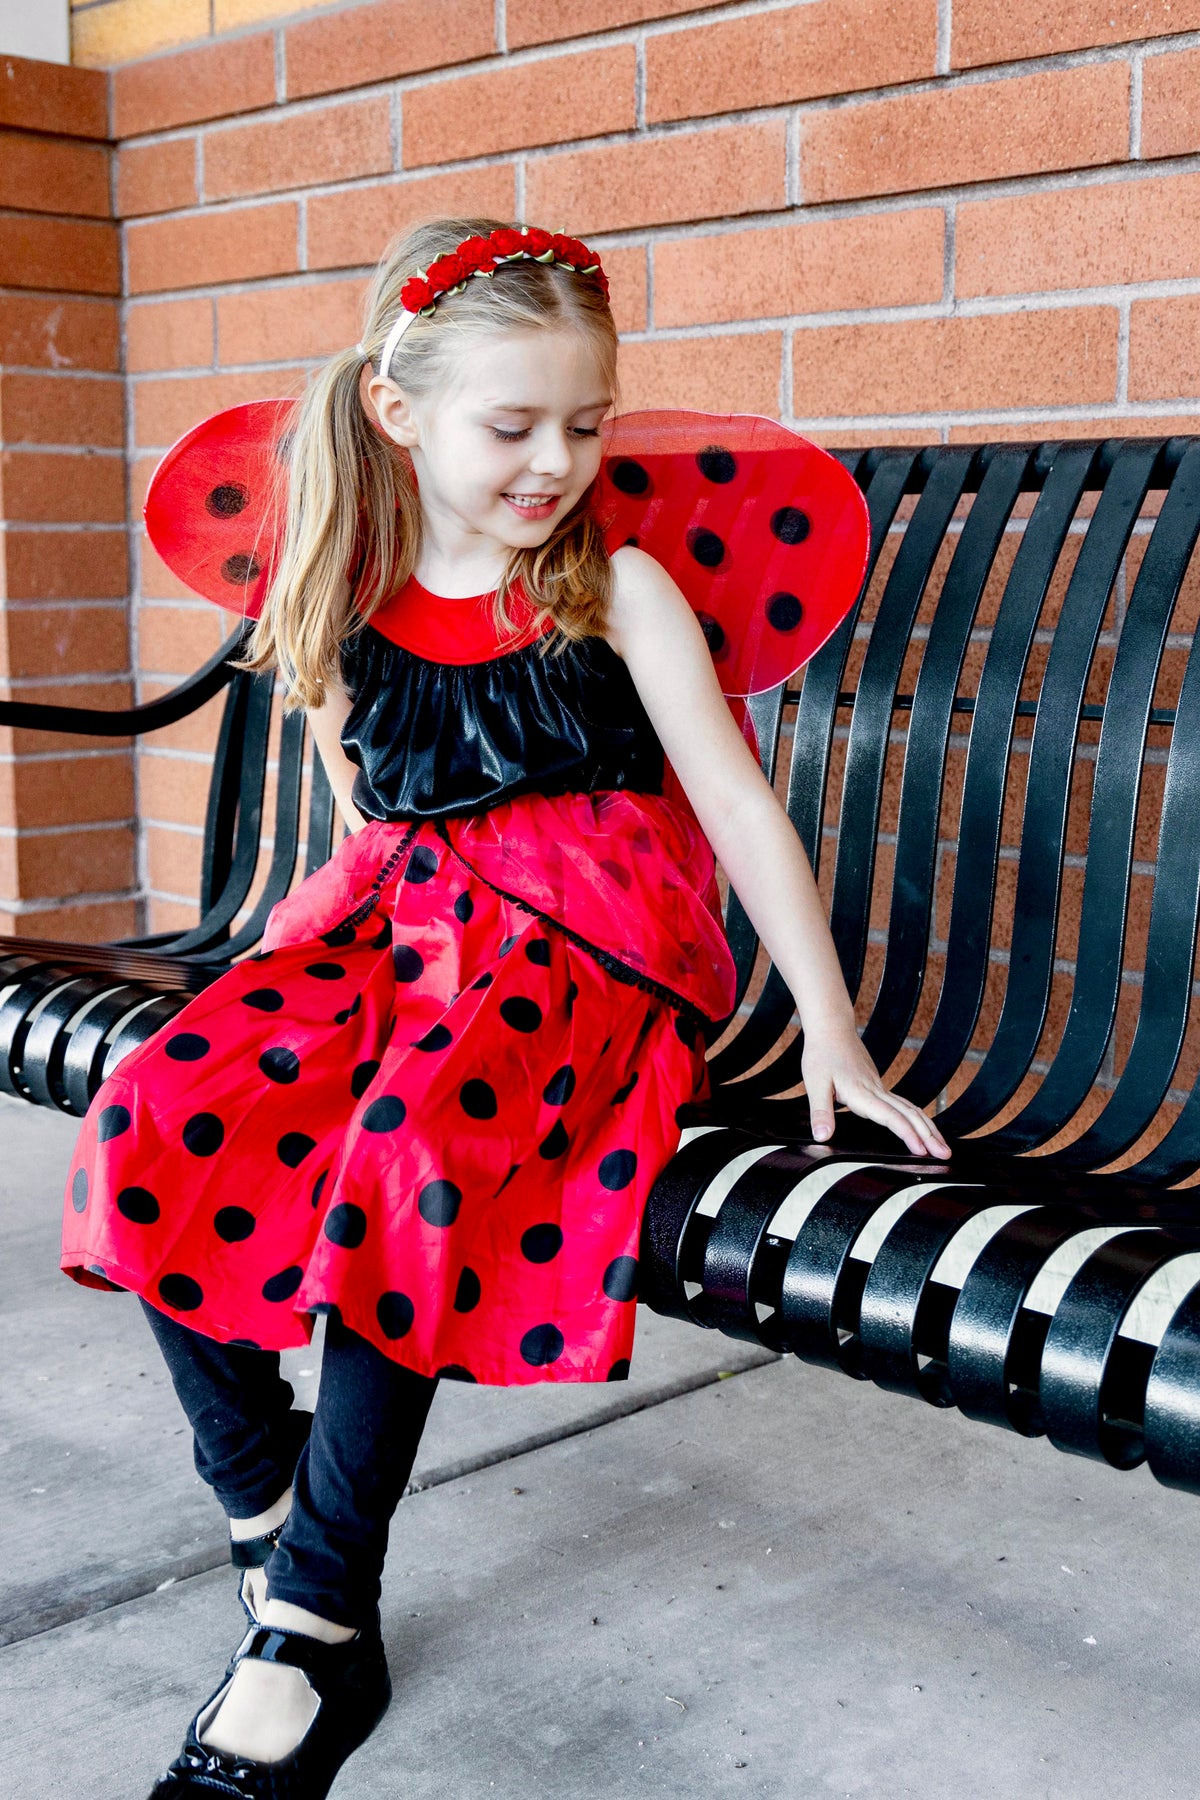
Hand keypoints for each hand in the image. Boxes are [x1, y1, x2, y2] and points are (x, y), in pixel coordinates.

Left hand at [802, 1021, 951, 1159]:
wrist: (831, 1027)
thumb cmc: (822, 1053)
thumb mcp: (814, 1084)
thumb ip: (820, 1112)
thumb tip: (821, 1136)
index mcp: (861, 1092)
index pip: (890, 1117)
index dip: (907, 1134)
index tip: (921, 1151)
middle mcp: (876, 1090)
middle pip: (910, 1114)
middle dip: (930, 1136)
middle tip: (945, 1154)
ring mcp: (879, 1086)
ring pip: (910, 1108)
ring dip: (928, 1128)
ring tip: (941, 1146)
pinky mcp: (878, 1084)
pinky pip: (903, 1103)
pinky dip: (917, 1118)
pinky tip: (921, 1126)